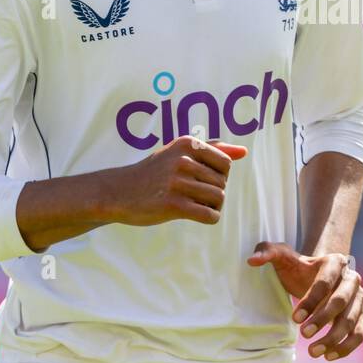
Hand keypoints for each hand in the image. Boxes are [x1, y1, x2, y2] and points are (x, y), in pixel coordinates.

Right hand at [106, 136, 246, 226]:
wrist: (118, 192)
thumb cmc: (153, 173)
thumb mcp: (179, 153)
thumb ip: (213, 149)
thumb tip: (244, 152)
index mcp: (188, 144)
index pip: (226, 163)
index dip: (218, 175)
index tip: (201, 180)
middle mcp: (184, 160)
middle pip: (223, 182)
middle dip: (214, 192)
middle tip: (194, 196)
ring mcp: (178, 183)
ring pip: (218, 199)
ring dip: (211, 206)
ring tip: (194, 205)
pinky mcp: (173, 205)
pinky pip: (210, 215)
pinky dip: (209, 218)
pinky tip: (196, 215)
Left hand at [247, 243, 362, 360]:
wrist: (316, 275)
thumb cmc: (297, 268)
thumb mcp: (282, 256)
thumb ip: (267, 252)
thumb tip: (252, 260)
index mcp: (336, 261)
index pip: (325, 283)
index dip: (311, 301)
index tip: (294, 319)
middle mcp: (352, 279)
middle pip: (342, 301)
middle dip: (323, 319)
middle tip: (303, 334)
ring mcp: (360, 298)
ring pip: (352, 320)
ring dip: (334, 338)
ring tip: (312, 352)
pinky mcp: (362, 315)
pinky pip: (360, 334)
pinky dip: (347, 347)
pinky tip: (328, 356)